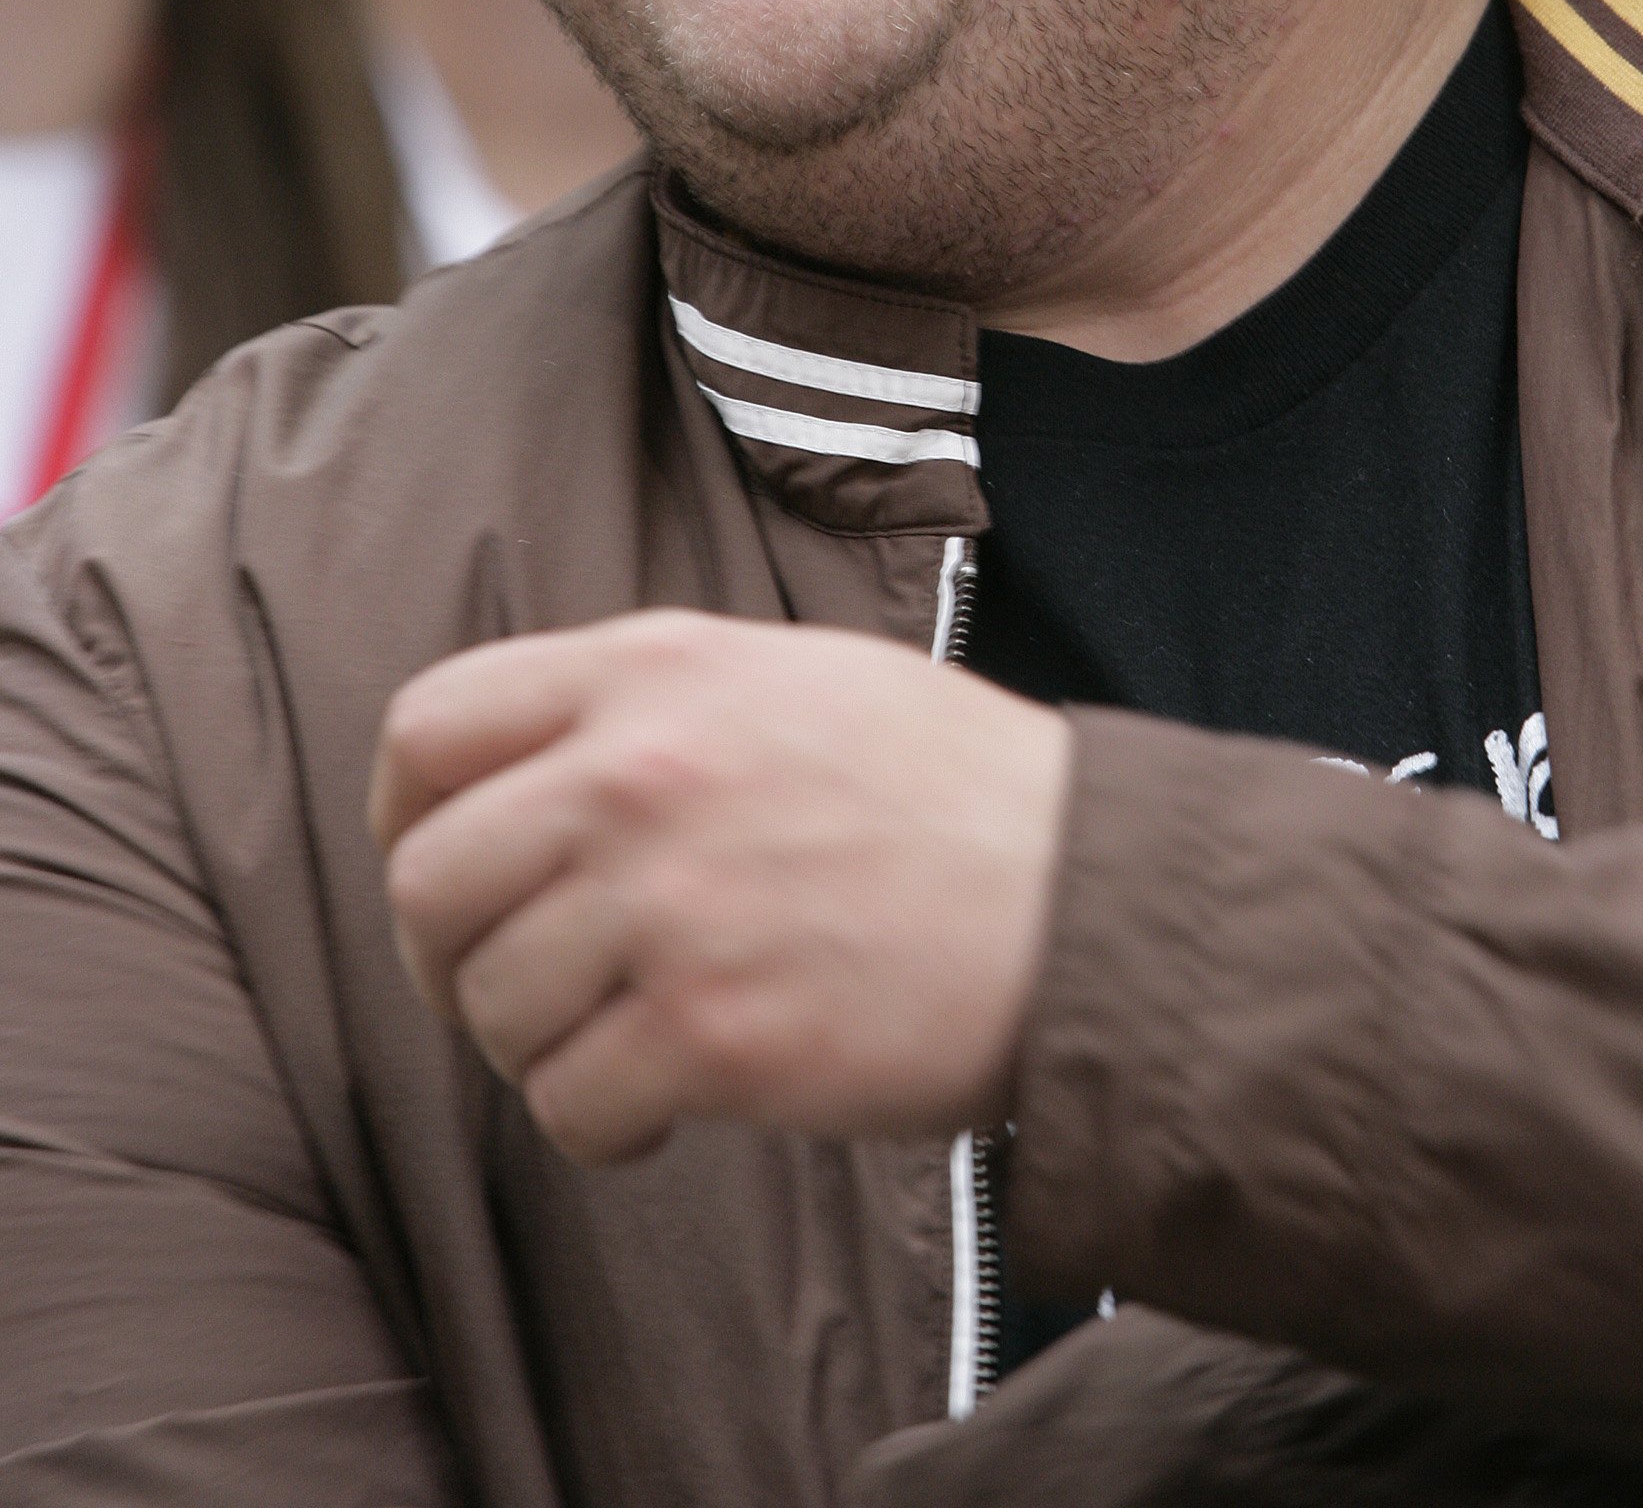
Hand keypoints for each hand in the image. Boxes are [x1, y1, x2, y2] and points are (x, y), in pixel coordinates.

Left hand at [369, 610, 1071, 1164]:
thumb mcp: (788, 677)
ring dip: (537, 1046)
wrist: (1084, 899)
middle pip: (429, 881)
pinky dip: (602, 1122)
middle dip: (450, 954)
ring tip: (627, 1040)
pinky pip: (567, 1105)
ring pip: (490, 1006)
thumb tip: (524, 771)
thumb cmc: (950, 793)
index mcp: (653, 670)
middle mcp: (639, 772)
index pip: (430, 727)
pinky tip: (671, 1101)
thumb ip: (650, 701)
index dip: (407, 816)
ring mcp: (669, 904)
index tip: (445, 872)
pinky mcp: (710, 1033)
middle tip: (520, 988)